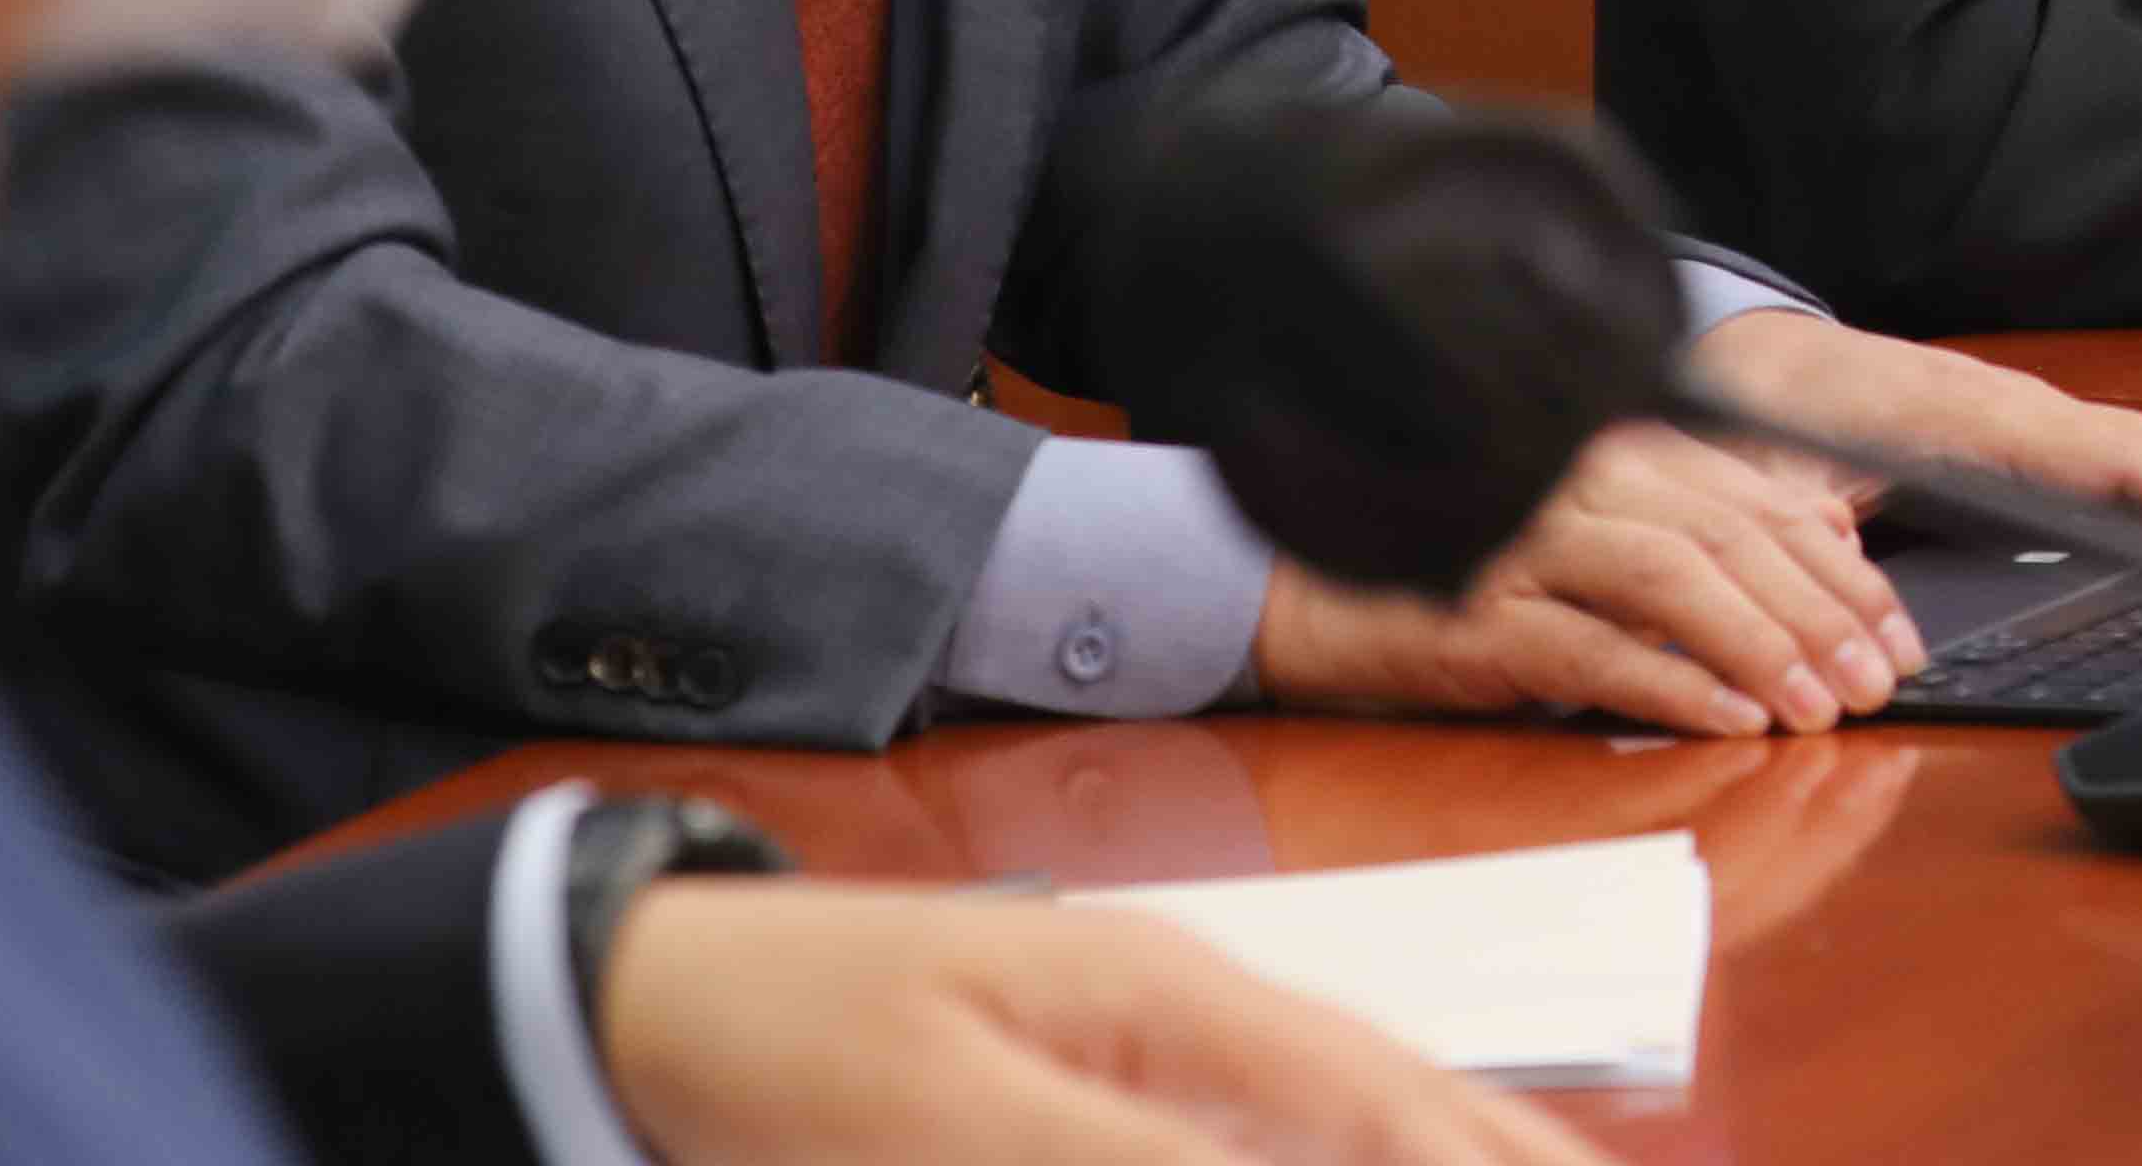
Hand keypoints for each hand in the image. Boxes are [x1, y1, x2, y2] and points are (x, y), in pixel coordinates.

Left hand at [598, 879, 1599, 1164]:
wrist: (638, 993)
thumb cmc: (782, 1044)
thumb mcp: (946, 1119)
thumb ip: (1129, 1164)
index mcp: (1169, 997)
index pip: (1376, 1099)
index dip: (1481, 1159)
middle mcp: (1182, 1012)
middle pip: (1387, 1092)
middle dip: (1503, 1147)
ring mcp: (1139, 1044)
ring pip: (1332, 1109)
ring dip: (1435, 1149)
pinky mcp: (1082, 1087)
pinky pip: (1250, 1122)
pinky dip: (1337, 1147)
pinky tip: (1370, 1158)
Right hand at [1248, 418, 1916, 735]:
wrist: (1320, 597)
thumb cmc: (1480, 572)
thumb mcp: (1602, 540)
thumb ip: (1705, 531)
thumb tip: (1836, 544)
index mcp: (1620, 454)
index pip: (1758, 502)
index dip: (1840, 570)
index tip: (1896, 633)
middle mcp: (1578, 481)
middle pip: (1728, 538)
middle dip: (1819, 614)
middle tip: (1876, 680)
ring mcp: (1523, 543)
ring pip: (1671, 581)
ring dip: (1760, 646)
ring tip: (1819, 707)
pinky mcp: (1476, 616)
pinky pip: (1591, 648)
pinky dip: (1671, 681)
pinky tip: (1731, 716)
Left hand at [1682, 311, 2141, 550]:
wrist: (1742, 364)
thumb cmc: (1761, 427)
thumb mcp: (1774, 504)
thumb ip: (1826, 570)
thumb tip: (1883, 652)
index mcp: (1975, 421)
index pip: (2110, 461)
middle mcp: (2020, 410)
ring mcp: (2031, 417)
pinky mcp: (2027, 433)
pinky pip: (2131, 456)